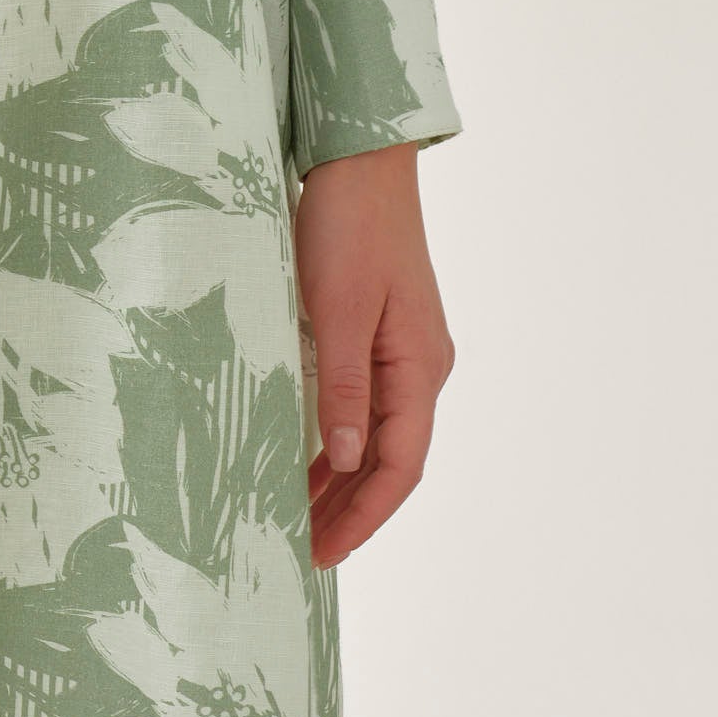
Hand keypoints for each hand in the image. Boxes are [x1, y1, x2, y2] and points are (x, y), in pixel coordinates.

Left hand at [294, 141, 455, 568]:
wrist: (360, 161)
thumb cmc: (348, 227)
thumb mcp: (336, 310)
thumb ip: (342, 388)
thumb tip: (346, 461)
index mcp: (419, 368)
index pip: (399, 467)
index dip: (363, 517)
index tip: (324, 555)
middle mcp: (420, 367)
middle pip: (390, 460)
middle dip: (350, 510)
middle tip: (303, 552)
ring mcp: (403, 351)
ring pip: (376, 436)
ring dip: (341, 479)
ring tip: (297, 518)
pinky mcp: (380, 333)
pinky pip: (364, 405)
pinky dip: (337, 439)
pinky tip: (305, 457)